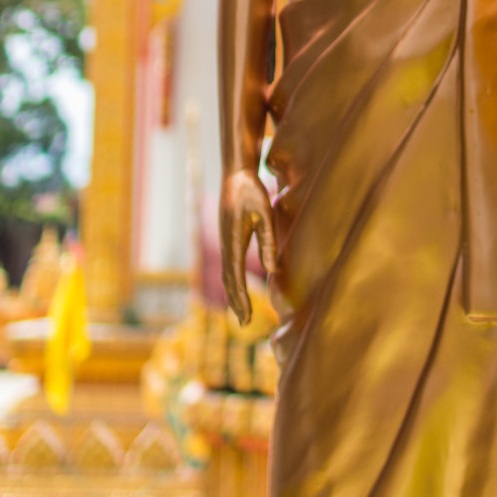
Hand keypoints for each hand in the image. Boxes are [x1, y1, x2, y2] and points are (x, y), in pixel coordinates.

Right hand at [220, 167, 277, 325]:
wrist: (235, 172)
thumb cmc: (252, 190)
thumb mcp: (265, 213)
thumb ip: (268, 240)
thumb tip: (272, 269)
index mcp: (233, 240)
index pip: (236, 277)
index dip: (242, 298)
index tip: (247, 316)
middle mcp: (225, 243)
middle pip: (228, 280)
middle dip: (236, 302)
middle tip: (245, 324)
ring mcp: (224, 240)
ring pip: (226, 274)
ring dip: (233, 294)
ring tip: (242, 313)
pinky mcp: (226, 237)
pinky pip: (228, 265)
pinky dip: (232, 282)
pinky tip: (238, 288)